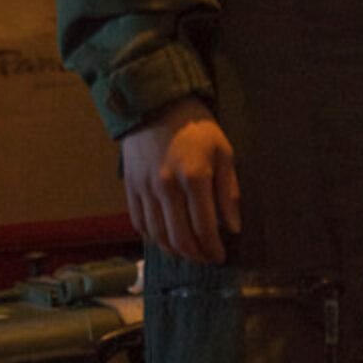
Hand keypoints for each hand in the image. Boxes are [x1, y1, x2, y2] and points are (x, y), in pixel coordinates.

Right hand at [120, 96, 241, 262]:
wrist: (157, 104)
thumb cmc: (197, 128)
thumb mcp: (223, 151)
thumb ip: (228, 191)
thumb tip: (233, 227)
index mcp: (195, 177)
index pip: (204, 228)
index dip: (213, 249)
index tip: (220, 256)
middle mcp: (167, 188)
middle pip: (180, 238)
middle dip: (196, 256)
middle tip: (206, 259)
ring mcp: (145, 189)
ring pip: (158, 236)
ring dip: (174, 251)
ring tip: (188, 253)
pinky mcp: (130, 188)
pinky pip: (139, 223)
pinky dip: (153, 238)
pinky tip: (165, 240)